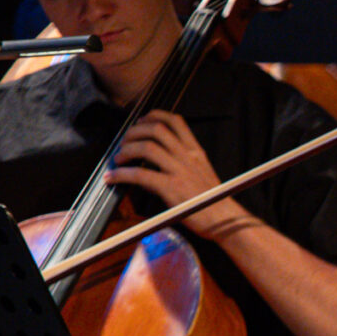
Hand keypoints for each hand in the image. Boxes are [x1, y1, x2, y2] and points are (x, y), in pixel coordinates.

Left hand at [106, 109, 250, 237]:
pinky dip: (121, 174)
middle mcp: (187, 156)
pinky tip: (113, 178)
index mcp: (196, 151)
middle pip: (156, 129)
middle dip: (134, 132)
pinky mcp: (171, 187)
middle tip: (124, 142)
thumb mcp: (202, 172)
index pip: (175, 121)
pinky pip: (140, 174)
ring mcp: (179, 171)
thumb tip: (158, 158)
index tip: (141, 122)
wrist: (224, 219)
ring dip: (126, 150)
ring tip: (118, 159)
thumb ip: (184, 161)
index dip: (154, 116)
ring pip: (147, 147)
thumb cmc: (212, 199)